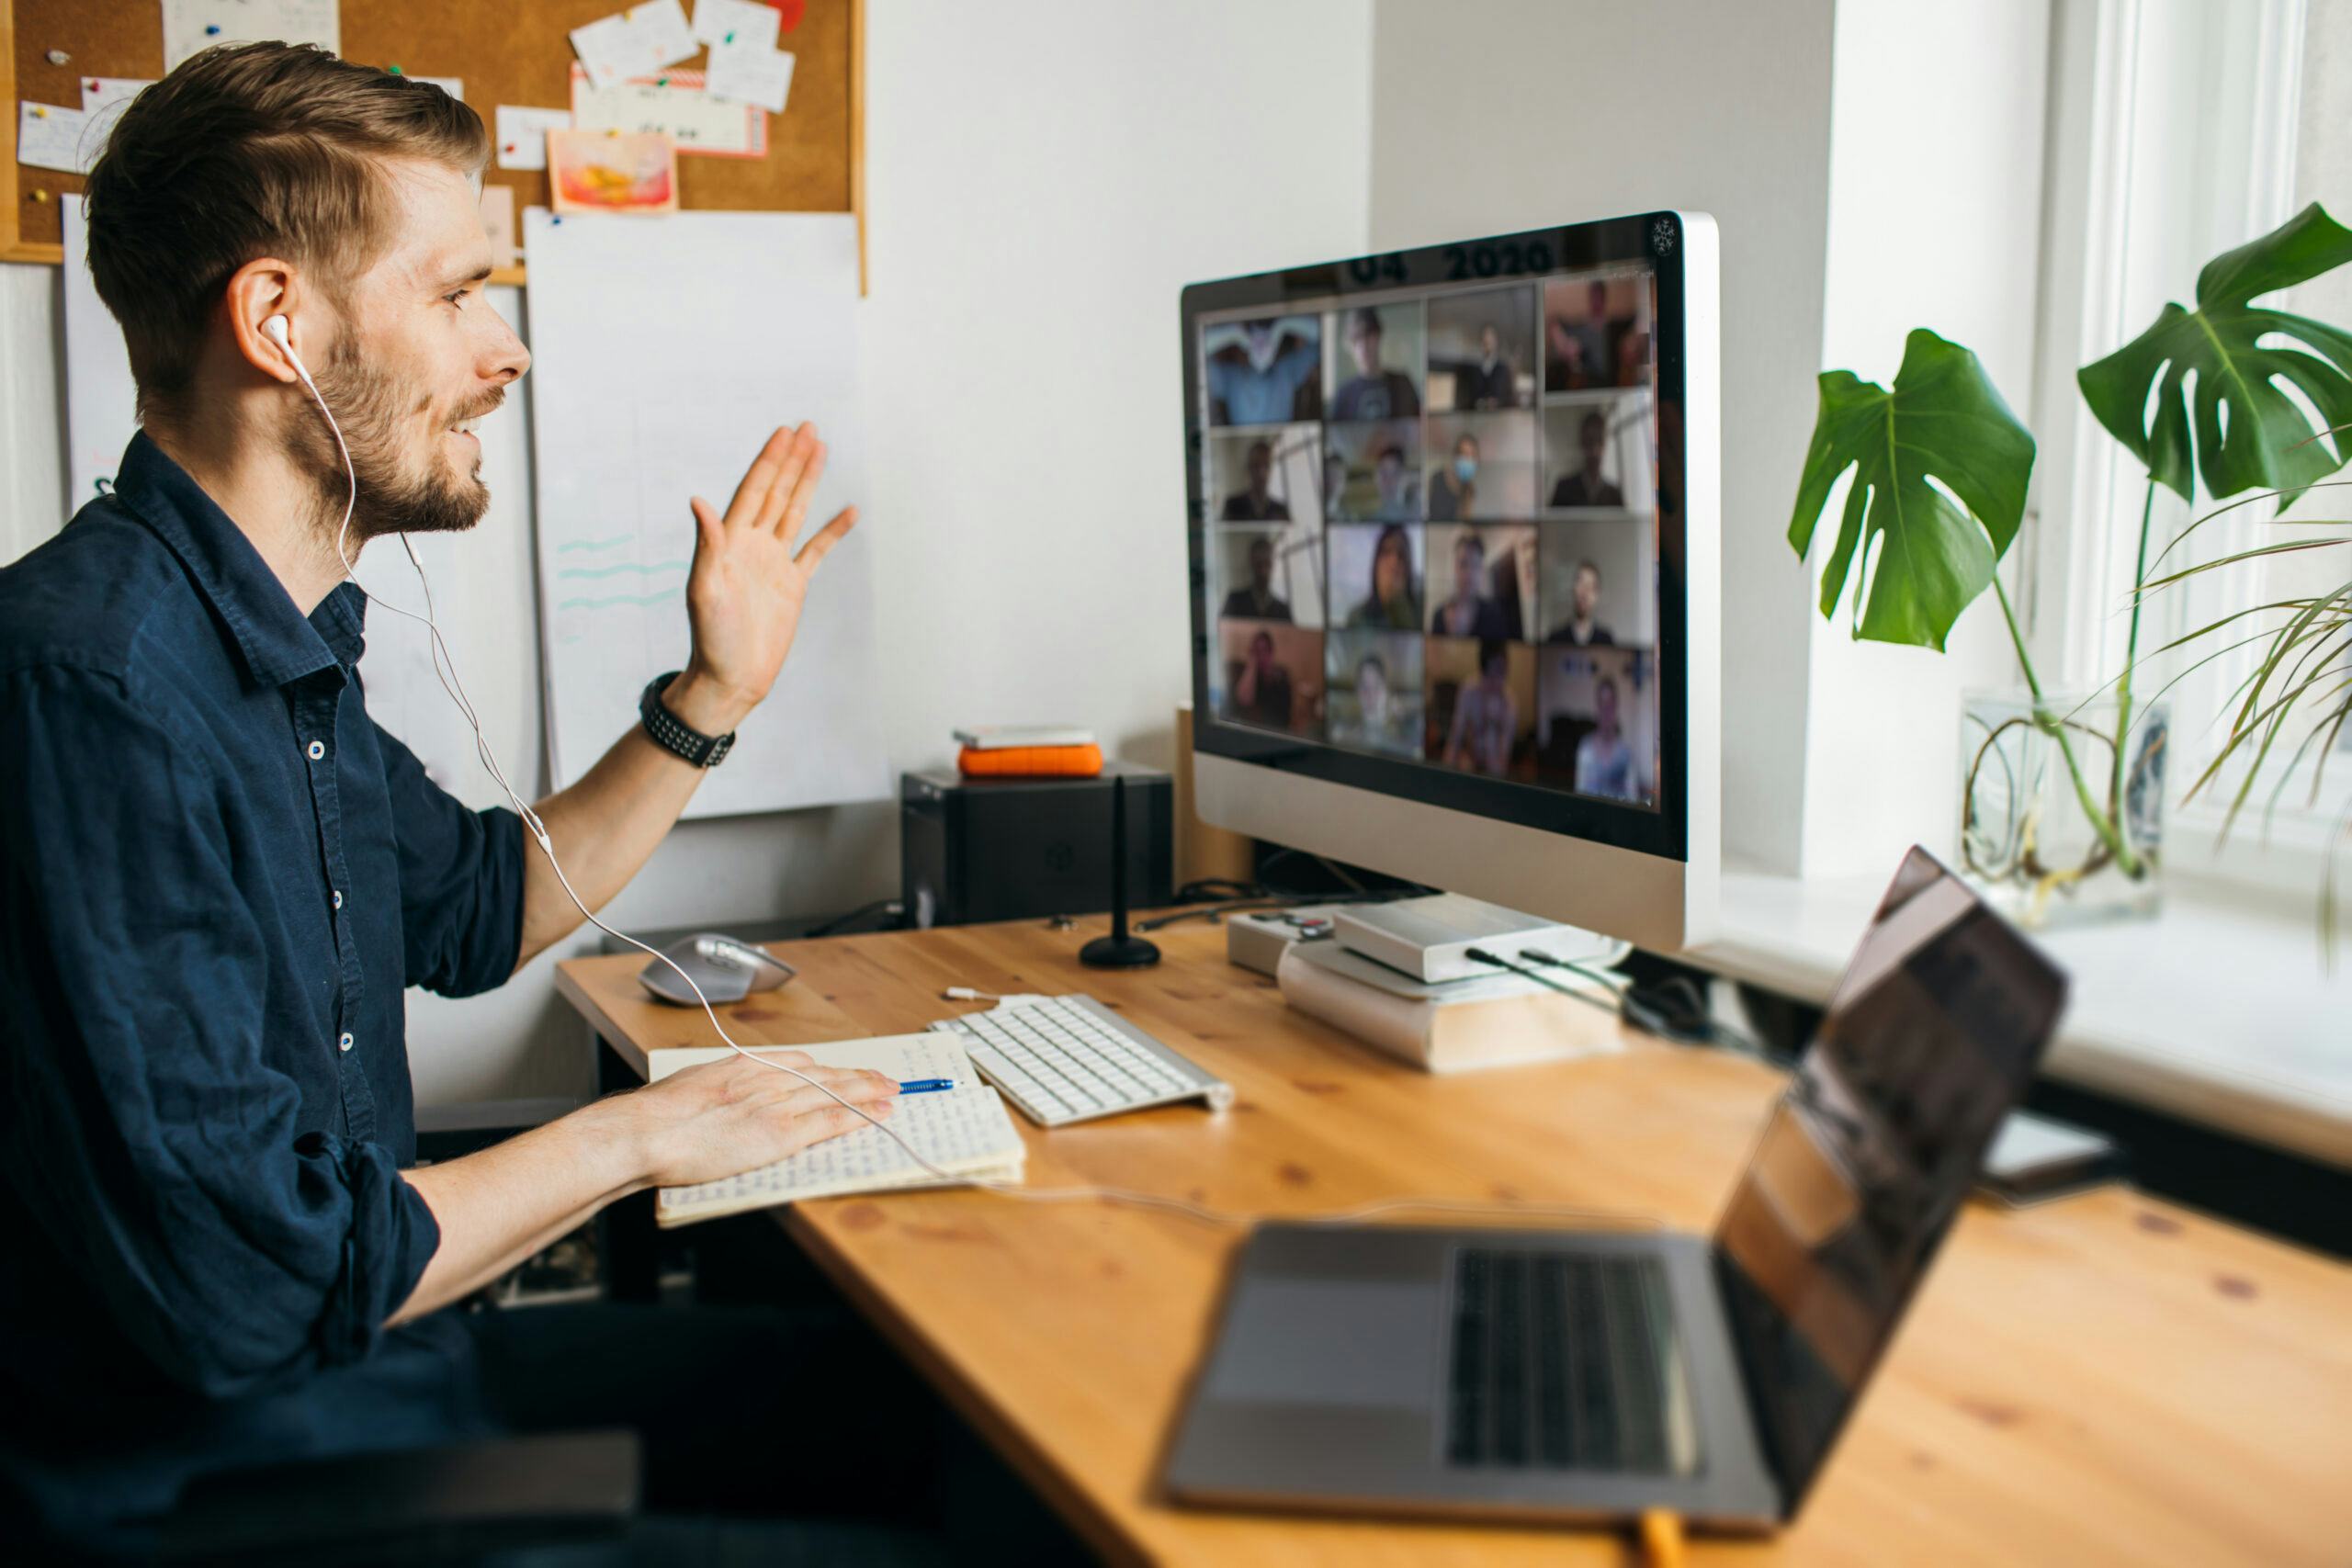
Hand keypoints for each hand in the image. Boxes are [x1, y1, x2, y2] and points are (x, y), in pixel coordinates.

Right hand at [621, 1050, 898, 1188]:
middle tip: (885, 1078)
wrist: (646, 1131)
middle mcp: (767, 1079)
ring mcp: (776, 1106)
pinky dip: (858, 1117)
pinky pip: (829, 1122)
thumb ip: (717, 1086)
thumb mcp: (692, 1085)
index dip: (827, 1068)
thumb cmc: (656, 1115)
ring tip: (892, 1091)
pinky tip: (878, 1115)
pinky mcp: (780, 1134)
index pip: (799, 1063)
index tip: (843, 1069)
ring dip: (868, 1093)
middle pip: (824, 1074)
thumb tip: (720, 1093)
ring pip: (834, 1093)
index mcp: (744, 1066)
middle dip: (858, 1076)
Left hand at [669, 423, 859, 735]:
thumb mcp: (704, 590)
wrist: (732, 678)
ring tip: (821, 450)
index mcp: (730, 542)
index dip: (769, 461)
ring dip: (808, 481)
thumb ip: (707, 544)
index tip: (784, 433)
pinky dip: (832, 530)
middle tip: (807, 427)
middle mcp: (753, 545)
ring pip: (795, 511)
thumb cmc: (711, 639)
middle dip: (792, 459)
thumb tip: (698, 501)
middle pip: (776, 492)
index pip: (753, 490)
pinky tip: (848, 511)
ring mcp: (774, 563)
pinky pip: (817, 550)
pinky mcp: (793, 585)